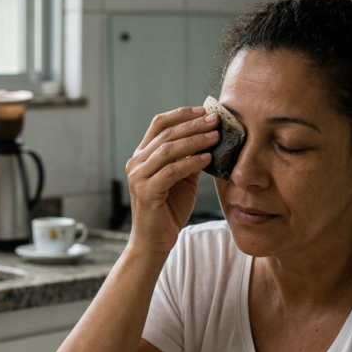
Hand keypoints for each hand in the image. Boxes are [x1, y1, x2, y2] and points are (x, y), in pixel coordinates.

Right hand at [126, 107, 218, 255]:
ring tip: (215, 136)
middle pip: (166, 133)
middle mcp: (136, 163)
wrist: (154, 240)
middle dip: (193, 124)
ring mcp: (138, 177)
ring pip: (168, 150)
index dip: (182, 114)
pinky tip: (207, 158)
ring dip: (195, 140)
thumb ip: (191, 158)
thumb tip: (211, 136)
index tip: (204, 110)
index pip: (159, 124)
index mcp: (143, 156)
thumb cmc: (169, 209)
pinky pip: (171, 171)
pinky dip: (191, 162)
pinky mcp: (146, 192)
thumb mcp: (183, 178)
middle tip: (215, 120)